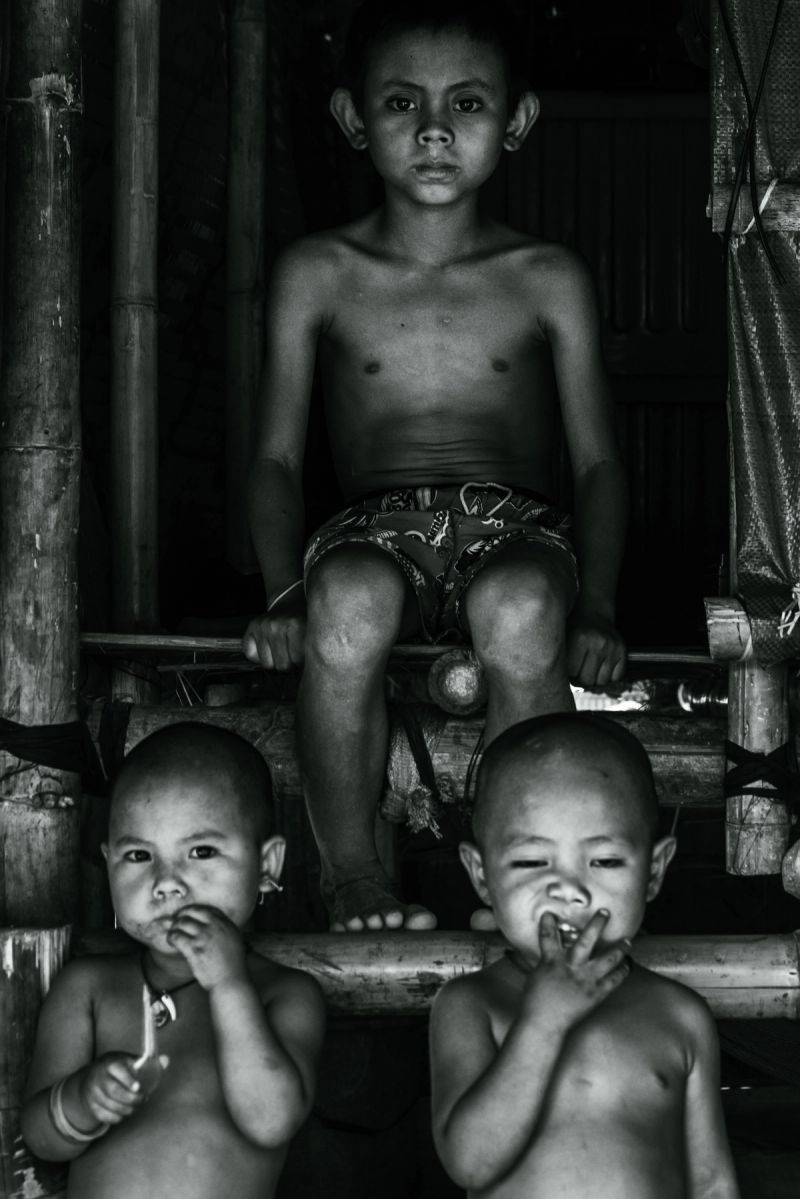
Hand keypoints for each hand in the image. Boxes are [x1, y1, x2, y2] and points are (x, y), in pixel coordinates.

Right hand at [78, 1053, 146, 1125]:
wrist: (92, 1077)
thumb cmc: (117, 1068)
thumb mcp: (129, 1061)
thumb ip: (148, 1062)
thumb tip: (166, 1060)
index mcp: (111, 1063)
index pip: (118, 1070)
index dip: (128, 1079)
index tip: (138, 1087)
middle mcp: (99, 1077)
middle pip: (114, 1091)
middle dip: (131, 1098)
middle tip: (143, 1099)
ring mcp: (93, 1093)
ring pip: (110, 1106)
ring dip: (127, 1109)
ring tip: (136, 1105)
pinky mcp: (92, 1106)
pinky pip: (105, 1116)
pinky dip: (117, 1117)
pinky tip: (124, 1111)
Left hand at [166, 904, 247, 990]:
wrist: (231, 981)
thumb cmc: (232, 965)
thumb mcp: (234, 940)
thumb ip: (222, 929)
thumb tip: (207, 924)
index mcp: (226, 923)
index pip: (206, 909)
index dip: (193, 910)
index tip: (188, 915)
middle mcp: (215, 927)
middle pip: (191, 912)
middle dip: (181, 915)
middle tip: (176, 922)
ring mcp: (204, 937)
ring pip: (181, 922)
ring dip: (174, 927)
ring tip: (173, 933)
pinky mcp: (194, 949)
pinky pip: (176, 936)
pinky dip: (171, 937)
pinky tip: (172, 941)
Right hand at [242, 599, 305, 670]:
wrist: (292, 604)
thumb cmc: (304, 623)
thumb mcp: (313, 635)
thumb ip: (311, 652)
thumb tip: (307, 675)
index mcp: (295, 624)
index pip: (297, 661)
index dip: (302, 663)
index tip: (306, 656)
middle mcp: (275, 624)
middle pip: (282, 666)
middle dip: (290, 664)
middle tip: (294, 654)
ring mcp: (262, 626)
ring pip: (267, 664)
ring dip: (275, 661)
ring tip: (283, 651)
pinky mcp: (252, 627)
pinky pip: (250, 654)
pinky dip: (258, 656)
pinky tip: (269, 648)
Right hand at [522, 911, 629, 1029]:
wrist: (544, 1025)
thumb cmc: (535, 1001)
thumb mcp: (533, 975)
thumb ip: (529, 959)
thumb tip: (509, 949)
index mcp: (551, 962)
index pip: (548, 937)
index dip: (548, 923)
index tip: (550, 913)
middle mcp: (570, 968)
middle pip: (586, 941)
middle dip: (597, 925)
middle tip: (605, 913)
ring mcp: (585, 981)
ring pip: (607, 959)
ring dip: (619, 949)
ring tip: (628, 941)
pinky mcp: (595, 994)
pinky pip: (614, 980)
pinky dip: (622, 971)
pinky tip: (628, 964)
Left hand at [567, 610, 625, 686]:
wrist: (593, 614)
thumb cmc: (574, 629)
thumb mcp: (563, 639)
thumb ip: (561, 659)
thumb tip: (560, 685)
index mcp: (579, 639)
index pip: (572, 674)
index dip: (568, 676)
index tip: (567, 671)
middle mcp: (598, 643)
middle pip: (587, 680)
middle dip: (580, 680)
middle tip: (577, 673)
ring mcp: (612, 647)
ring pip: (602, 681)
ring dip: (594, 680)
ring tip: (588, 670)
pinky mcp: (623, 651)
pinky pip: (616, 677)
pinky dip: (608, 677)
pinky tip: (600, 668)